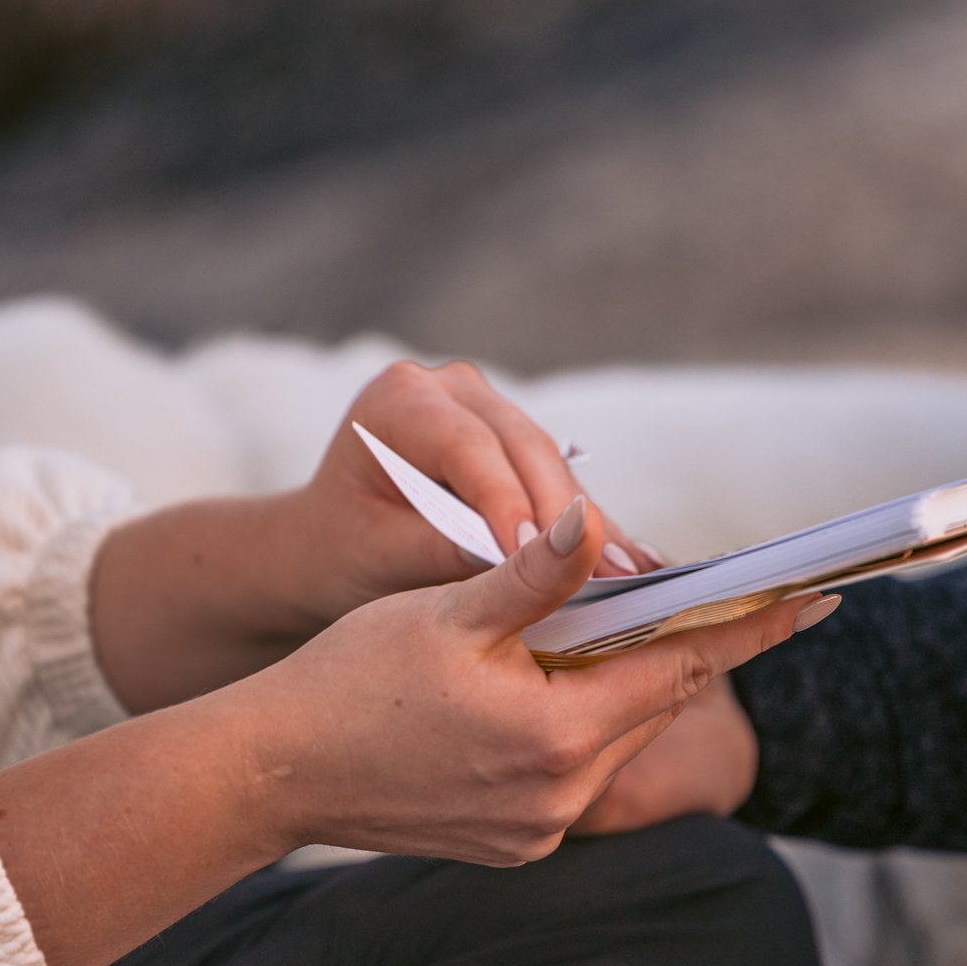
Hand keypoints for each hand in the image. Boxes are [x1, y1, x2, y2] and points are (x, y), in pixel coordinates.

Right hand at [234, 498, 804, 865]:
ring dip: (625, 684)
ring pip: (614, 736)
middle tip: (728, 593)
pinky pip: (573, 772)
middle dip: (682, 645)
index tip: (817, 600)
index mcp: (556, 734)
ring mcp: (540, 830)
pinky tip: (556, 686)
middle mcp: (562, 796)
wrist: (271, 774)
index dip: (751, 627)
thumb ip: (532, 575)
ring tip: (628, 631)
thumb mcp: (444, 612)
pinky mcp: (515, 845)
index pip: (680, 666)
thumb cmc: (349, 680)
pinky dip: (581, 723)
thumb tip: (597, 523)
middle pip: (651, 703)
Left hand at [284, 360, 655, 624]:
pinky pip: (559, 485)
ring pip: (552, 466)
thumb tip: (522, 557)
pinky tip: (634, 564)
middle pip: (523, 449)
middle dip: (563, 518)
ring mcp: (491, 410)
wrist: (332, 546)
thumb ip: (446, 547)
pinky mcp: (519, 445)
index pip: (466, 448)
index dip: (506, 502)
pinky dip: (588, 529)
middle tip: (604, 576)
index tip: (534, 559)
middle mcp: (452, 388)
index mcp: (400, 398)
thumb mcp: (381, 555)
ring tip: (632, 577)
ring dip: (590, 526)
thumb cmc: (344, 551)